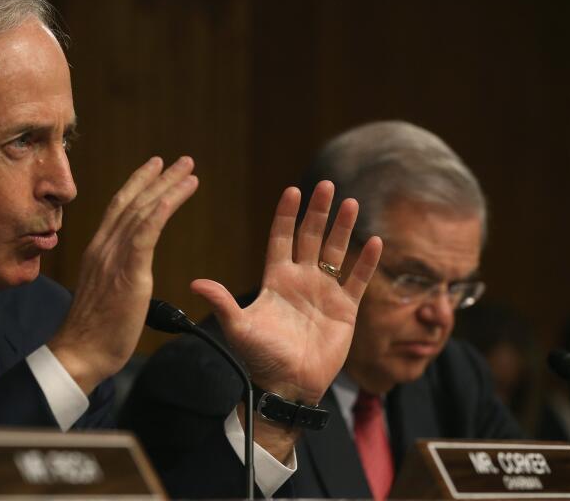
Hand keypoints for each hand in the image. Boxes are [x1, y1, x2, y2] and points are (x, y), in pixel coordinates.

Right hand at [49, 157, 197, 393]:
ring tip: (188, 171)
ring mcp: (114, 257)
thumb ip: (116, 276)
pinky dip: (162, 209)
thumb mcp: (104, 294)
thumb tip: (128, 275)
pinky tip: (177, 194)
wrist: (79, 353)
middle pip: (133, 202)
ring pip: (142, 211)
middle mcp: (104, 247)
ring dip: (168, 187)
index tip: (155, 168)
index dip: (138, 184)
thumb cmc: (93, 333)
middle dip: (158, 178)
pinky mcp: (127, 271)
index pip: (119, 208)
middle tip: (181, 161)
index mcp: (98, 251)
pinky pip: (146, 233)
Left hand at [192, 181, 381, 404]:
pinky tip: (375, 241)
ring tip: (351, 203)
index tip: (292, 190)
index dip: (286, 215)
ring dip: (343, 228)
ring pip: (336, 252)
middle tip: (327, 185)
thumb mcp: (239, 327)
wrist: (288, 385)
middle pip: (311, 237)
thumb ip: (222, 302)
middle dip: (318, 212)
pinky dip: (366, 262)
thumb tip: (194, 283)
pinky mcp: (344, 309)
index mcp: (275, 279)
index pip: (281, 238)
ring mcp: (324, 292)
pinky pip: (357, 280)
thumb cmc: (260, 357)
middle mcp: (300, 280)